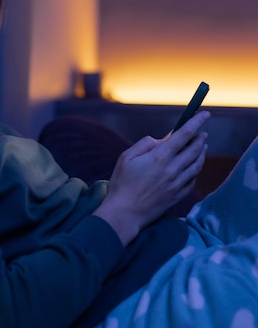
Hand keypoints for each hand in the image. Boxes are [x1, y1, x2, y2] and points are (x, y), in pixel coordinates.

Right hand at [93, 110, 209, 245]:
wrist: (125, 213)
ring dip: (202, 152)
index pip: (184, 134)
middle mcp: (173, 169)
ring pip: (197, 164)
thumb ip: (146, 144)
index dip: (196, 122)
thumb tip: (162, 140)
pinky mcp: (178, 195)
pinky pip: (193, 179)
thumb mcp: (126, 157)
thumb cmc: (122, 183)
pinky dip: (196, 169)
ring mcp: (177, 184)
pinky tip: (194, 166)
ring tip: (202, 146)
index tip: (205, 114)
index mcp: (160, 157)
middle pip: (194, 149)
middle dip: (200, 137)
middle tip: (202, 132)